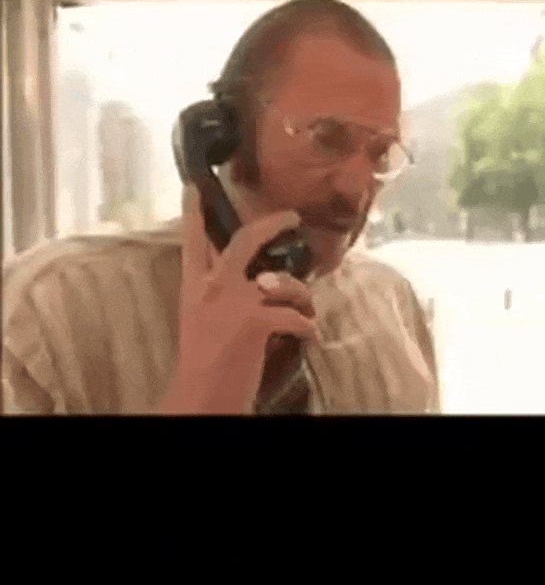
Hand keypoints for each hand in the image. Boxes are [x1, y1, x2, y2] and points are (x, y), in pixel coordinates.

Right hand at [158, 185, 319, 413]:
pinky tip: (311, 338)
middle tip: (291, 216)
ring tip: (307, 311)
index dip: (194, 214)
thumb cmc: (205, 362)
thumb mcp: (202, 318)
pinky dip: (310, 328)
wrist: (201, 397)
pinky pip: (299, 316)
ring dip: (304, 296)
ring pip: (285, 282)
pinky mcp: (256, 322)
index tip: (194, 187)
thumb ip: (221, 292)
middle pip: (244, 240)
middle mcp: (213, 288)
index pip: (193, 243)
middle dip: (272, 223)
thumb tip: (255, 277)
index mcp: (194, 288)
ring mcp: (235, 302)